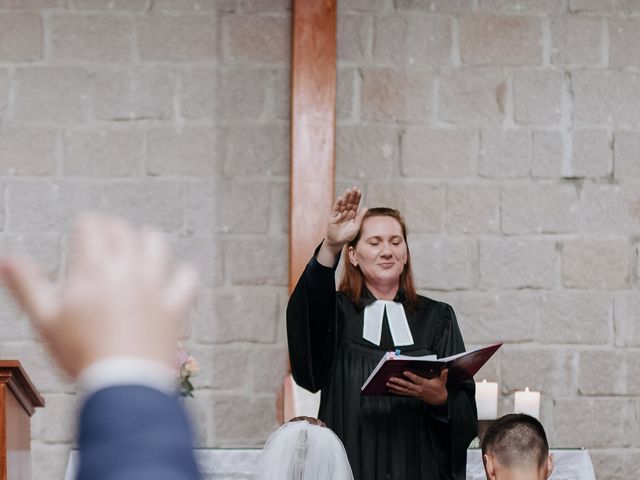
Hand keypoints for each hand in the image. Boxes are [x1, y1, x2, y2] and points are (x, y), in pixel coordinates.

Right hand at [0, 214, 197, 378]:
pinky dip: (181, 272)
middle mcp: (128, 269)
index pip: (92, 226)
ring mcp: (156, 284)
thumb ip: (26, 284)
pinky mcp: (177, 303)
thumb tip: (6, 257)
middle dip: (112, 229)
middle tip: (107, 238)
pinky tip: (173, 277)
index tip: (83, 230)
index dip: (86, 225)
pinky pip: (187, 275)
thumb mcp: (45, 320)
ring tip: (139, 249)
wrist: (123, 383)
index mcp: (93, 269)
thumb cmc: (80, 353)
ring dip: (147, 241)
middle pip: (123, 230)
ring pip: (157, 243)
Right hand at [317, 188, 366, 266]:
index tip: (359, 191)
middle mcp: (346, 213)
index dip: (357, 198)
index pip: (355, 204)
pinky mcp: (333, 217)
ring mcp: (339, 214)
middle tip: (355, 188)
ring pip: (343, 204)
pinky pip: (336, 209)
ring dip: (346, 197)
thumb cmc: (348, 236)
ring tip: (348, 191)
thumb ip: (360, 217)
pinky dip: (338, 204)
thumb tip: (366, 207)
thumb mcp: (356, 226)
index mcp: (353, 215)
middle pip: (349, 202)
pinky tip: (341, 198)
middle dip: (352, 195)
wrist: (337, 242)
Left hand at [386, 368, 448, 405]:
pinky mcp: (414, 395)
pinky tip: (391, 390)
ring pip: (404, 390)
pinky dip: (397, 392)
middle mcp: (419, 389)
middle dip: (399, 382)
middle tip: (391, 379)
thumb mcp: (442, 382)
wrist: (439, 400)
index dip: (411, 376)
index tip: (405, 372)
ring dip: (395, 387)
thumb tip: (445, 369)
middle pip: (407, 385)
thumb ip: (443, 375)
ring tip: (388, 384)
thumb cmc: (439, 389)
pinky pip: (404, 394)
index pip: (417, 380)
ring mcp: (415, 393)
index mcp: (425, 384)